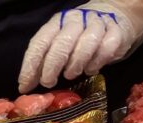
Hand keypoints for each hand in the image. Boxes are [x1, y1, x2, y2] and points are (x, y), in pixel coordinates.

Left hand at [19, 1, 142, 91]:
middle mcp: (76, 20)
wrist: (114, 16)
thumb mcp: (57, 46)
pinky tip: (91, 69)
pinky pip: (107, 47)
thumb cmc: (78, 37)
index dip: (31, 65)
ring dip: (75, 64)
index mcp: (56, 22)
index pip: (40, 42)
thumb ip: (42, 63)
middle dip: (52, 66)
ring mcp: (97, 23)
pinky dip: (97, 62)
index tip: (25, 85)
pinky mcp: (116, 30)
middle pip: (62, 43)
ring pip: (86, 43)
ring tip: (71, 74)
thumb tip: (26, 86)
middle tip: (48, 82)